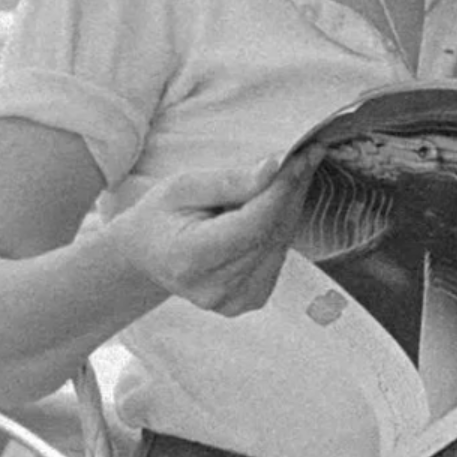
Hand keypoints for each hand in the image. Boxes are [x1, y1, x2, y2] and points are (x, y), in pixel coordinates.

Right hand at [101, 149, 318, 317]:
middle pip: (271, 234)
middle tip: (308, 155)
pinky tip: (278, 203)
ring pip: (280, 244)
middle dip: (292, 191)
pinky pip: (278, 256)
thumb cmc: (160, 216)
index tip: (301, 156)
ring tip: (295, 172)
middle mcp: (215, 288)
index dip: (281, 190)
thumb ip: (229, 181)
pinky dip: (282, 226)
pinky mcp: (249, 301)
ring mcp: (233, 300)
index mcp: (191, 259)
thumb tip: (274, 169)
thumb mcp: (182, 187)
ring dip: (292, 206)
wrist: (148, 254)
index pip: (252, 224)